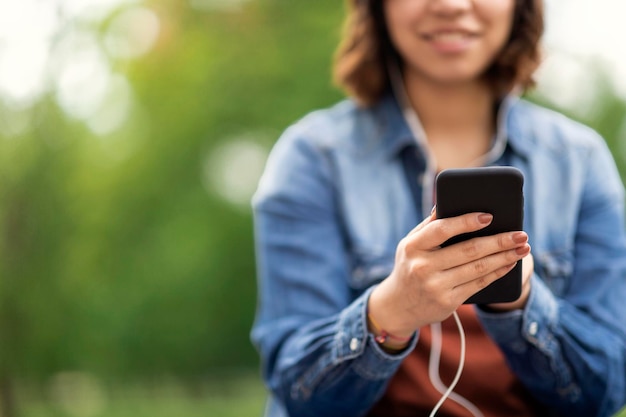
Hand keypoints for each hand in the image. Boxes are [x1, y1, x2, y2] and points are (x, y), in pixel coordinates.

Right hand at [368, 210, 529, 337]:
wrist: (398, 306)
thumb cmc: (409, 266)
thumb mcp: (409, 244)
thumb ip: (428, 225)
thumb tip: (446, 202)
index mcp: (413, 246)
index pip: (441, 230)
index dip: (466, 222)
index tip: (489, 216)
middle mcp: (423, 266)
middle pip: (468, 250)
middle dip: (499, 241)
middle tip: (521, 234)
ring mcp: (435, 286)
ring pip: (478, 268)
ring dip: (505, 257)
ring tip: (523, 248)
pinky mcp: (448, 302)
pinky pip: (478, 284)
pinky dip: (497, 273)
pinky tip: (510, 263)